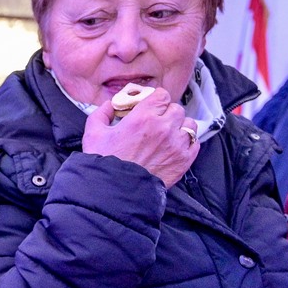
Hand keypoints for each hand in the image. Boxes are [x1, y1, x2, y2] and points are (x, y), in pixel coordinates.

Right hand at [81, 88, 197, 188]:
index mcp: (143, 117)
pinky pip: (194, 143)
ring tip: (168, 136)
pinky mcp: (183, 160)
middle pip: (176, 108)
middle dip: (166, 113)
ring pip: (189, 124)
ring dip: (180, 127)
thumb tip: (109, 105)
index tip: (150, 106)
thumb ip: (101, 113)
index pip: (162, 95)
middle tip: (156, 124)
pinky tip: (174, 147)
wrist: (116, 192)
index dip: (156, 100)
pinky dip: (187, 143)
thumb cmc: (105, 164)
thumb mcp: (93, 134)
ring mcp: (176, 144)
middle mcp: (164, 127)